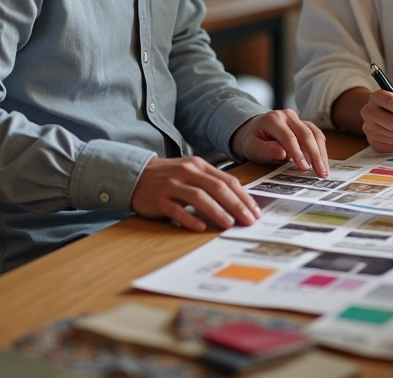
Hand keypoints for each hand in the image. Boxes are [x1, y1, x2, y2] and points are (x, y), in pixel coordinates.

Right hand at [131, 156, 260, 230]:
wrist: (136, 175)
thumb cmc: (169, 176)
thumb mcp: (191, 172)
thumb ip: (211, 182)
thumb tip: (238, 200)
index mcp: (199, 165)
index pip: (227, 181)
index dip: (243, 197)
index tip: (255, 211)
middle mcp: (187, 172)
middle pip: (217, 188)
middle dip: (236, 205)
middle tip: (248, 220)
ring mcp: (172, 185)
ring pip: (199, 197)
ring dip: (217, 211)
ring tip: (230, 224)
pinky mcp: (158, 199)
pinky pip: (176, 210)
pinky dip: (190, 219)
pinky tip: (201, 227)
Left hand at [231, 109, 328, 177]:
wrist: (253, 129)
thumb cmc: (252, 140)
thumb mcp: (252, 147)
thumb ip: (265, 150)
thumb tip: (283, 153)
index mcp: (273, 120)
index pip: (289, 137)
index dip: (298, 153)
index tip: (304, 169)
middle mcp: (287, 115)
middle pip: (306, 134)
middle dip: (315, 155)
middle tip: (321, 172)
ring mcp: (298, 118)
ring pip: (315, 133)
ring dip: (321, 153)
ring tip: (324, 170)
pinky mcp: (304, 123)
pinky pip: (316, 134)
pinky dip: (321, 148)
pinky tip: (322, 162)